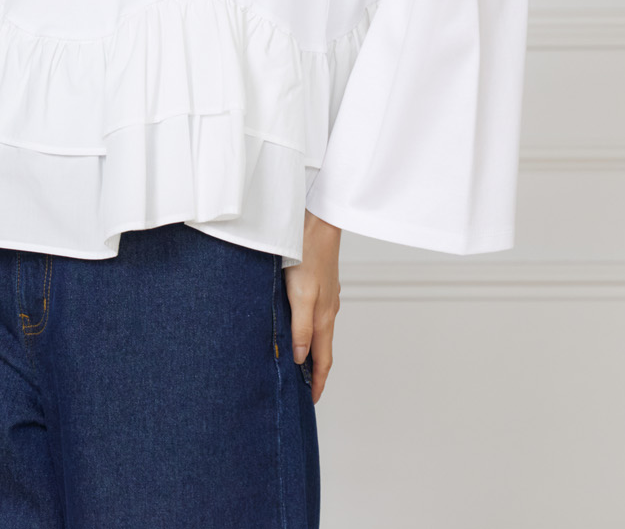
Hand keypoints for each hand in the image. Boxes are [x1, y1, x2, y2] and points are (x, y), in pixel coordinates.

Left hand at [282, 209, 340, 402]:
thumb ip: (301, 328)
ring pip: (318, 330)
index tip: (311, 401)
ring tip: (297, 362)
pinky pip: (315, 314)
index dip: (317, 382)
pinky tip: (296, 325)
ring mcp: (325, 296)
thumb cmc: (307, 255)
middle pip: (323, 348)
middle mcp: (328, 309)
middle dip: (314, 370)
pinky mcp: (320, 283)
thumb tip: (300, 358)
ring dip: (310, 349)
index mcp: (324, 317)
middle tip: (302, 387)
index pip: (323, 359)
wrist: (317, 222)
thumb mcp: (300, 295)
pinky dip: (308, 329)